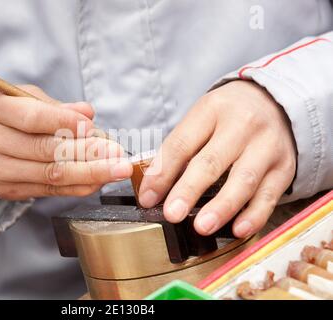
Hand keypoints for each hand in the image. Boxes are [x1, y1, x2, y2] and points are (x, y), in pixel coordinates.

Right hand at [0, 85, 131, 199]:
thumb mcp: (17, 97)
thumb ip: (54, 106)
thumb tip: (88, 114)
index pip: (32, 118)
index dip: (65, 123)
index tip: (93, 127)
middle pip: (46, 152)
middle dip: (88, 155)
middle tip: (119, 155)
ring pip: (50, 175)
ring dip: (89, 173)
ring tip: (117, 169)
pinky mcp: (6, 191)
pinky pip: (48, 191)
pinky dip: (77, 186)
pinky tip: (98, 180)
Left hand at [139, 81, 296, 237]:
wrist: (277, 102)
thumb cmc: (230, 115)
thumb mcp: (203, 117)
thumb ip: (181, 148)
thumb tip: (154, 187)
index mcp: (212, 110)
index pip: (181, 144)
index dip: (162, 173)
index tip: (148, 198)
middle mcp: (242, 125)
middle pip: (212, 161)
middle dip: (189, 190)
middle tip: (172, 213)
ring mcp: (267, 146)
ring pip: (244, 180)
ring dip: (222, 206)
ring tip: (202, 226)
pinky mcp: (285, 167)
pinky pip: (270, 195)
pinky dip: (254, 215)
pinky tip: (238, 229)